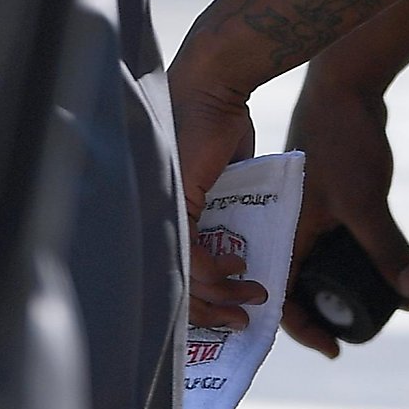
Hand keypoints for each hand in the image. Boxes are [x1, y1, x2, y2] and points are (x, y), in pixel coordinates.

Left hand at [169, 37, 262, 328]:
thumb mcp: (226, 179)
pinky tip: (239, 269)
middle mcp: (157, 216)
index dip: (198, 301)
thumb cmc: (220, 124)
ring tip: (251, 299)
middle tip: (238, 322)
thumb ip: (225, 212)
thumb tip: (238, 247)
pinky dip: (218, 271)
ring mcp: (164, 211)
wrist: (218, 87)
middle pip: (176, 286)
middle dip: (210, 311)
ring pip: (186, 278)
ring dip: (222, 296)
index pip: (174, 273)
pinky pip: (194, 256)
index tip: (226, 315)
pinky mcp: (176, 203)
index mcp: (166, 213)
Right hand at [282, 72, 408, 359]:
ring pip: (320, 262)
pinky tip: (386, 265)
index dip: (305, 331)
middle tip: (359, 331)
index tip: (335, 350)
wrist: (345, 85)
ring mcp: (303, 211)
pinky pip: (334, 238)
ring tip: (382, 302)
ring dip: (347, 284)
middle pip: (299, 286)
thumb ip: (385, 249)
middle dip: (327, 312)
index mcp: (281, 234)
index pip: (281, 300)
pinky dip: (355, 256)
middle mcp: (284, 226)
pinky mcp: (322, 196)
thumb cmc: (342, 141)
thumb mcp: (366, 202)